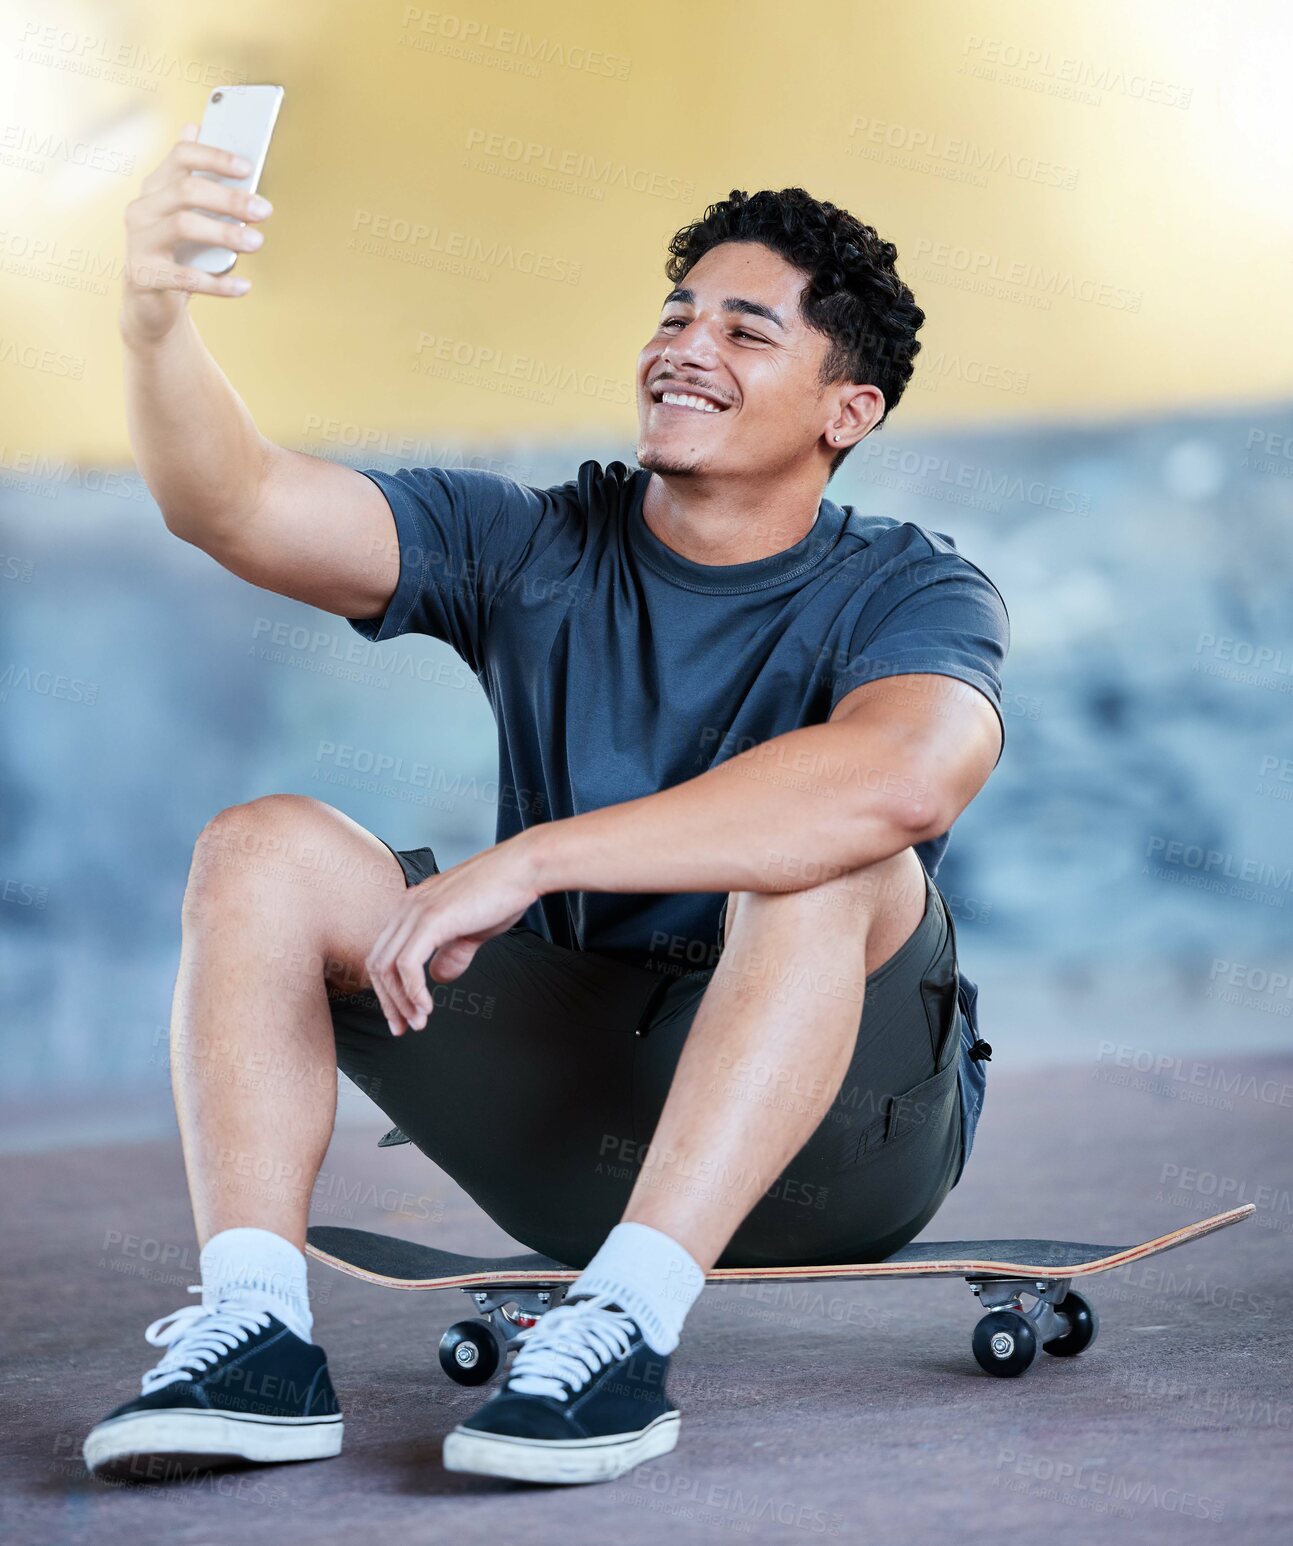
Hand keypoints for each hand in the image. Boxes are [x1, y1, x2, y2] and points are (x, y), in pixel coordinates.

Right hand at [121, 122, 271, 344]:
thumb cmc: (178, 255)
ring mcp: (138, 241)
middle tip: (264, 210)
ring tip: (258, 243)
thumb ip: (195, 180)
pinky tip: (245, 287)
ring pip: (184, 226)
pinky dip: (219, 283)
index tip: (248, 167)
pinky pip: (185, 277)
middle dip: (230, 199)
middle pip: (187, 191)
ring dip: (225, 234)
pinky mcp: (142, 275)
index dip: (215, 157)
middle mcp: (141, 209)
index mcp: (155, 188)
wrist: (151, 305)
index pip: (181, 156)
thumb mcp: (188, 216)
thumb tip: (194, 126)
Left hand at [365, 837, 541, 1035]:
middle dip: (388, 1001)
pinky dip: (413, 992)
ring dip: (400, 1001)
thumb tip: (439, 977)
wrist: (522, 869)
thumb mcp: (472, 930)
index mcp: (413, 906)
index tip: (403, 1014)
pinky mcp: (430, 920)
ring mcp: (416, 912)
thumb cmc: (504, 893)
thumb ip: (452, 952)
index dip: (389, 988)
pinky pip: (407, 966)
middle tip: (403, 1027)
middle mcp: (407, 907)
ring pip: (388, 967)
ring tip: (418, 1022)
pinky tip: (426, 1007)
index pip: (384, 953)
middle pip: (378, 963)